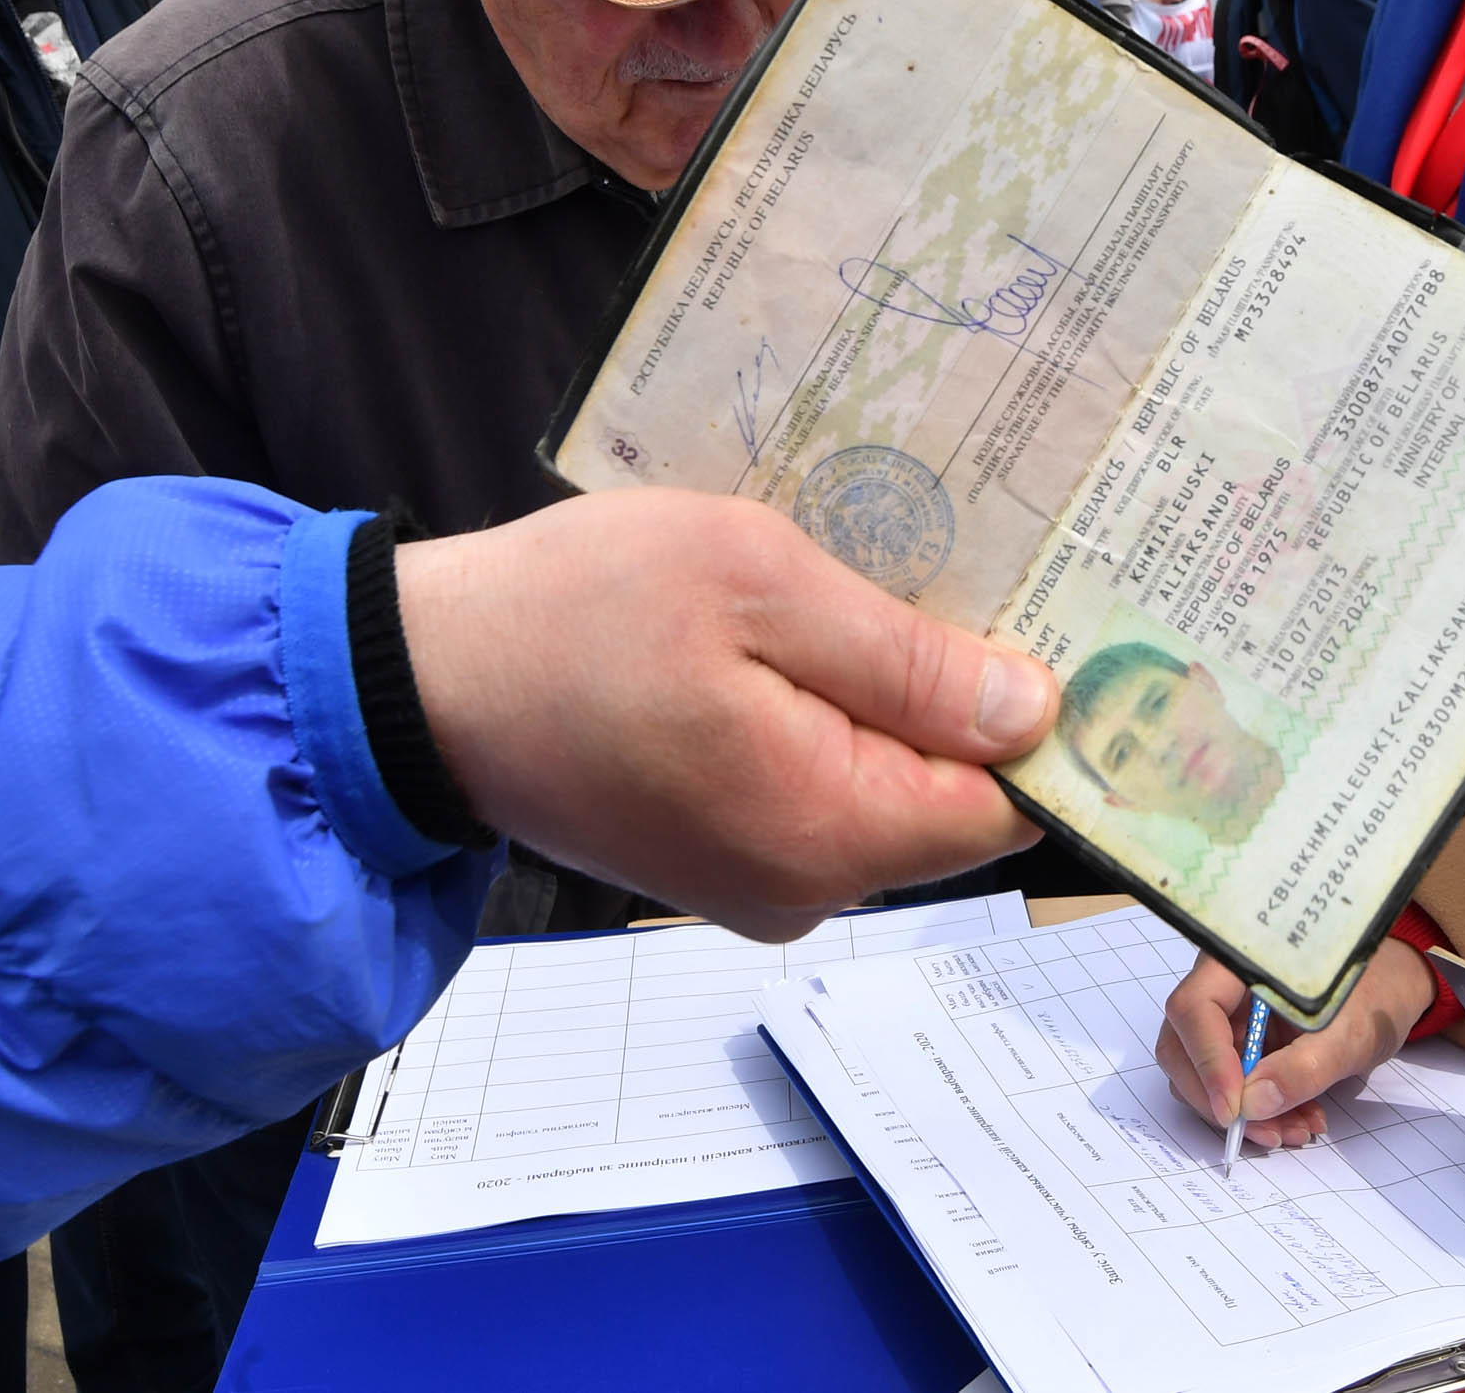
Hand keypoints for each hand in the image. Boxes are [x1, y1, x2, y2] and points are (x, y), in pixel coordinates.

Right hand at [394, 490, 1054, 938]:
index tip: (1046, 622)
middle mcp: (804, 888)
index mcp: (825, 831)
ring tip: (851, 595)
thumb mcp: (758, 585)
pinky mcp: (717, 858)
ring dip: (883, 701)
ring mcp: (756, 883)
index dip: (1037, 719)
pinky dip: (823, 720)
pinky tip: (792, 641)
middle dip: (957, 698)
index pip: (1004, 804)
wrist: (418, 679)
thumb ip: (907, 661)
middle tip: (946, 576)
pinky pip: (817, 791)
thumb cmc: (576, 613)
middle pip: (946, 801)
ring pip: (881, 791)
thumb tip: (1034, 713)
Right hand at [1153, 937, 1435, 1145]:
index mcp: (1240, 959)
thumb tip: (1252, 1105)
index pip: (1195, 1008)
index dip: (1207, 1061)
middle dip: (1219, 1099)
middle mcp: (1222, 986)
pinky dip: (1262, 1110)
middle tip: (1264, 1133)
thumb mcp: (1349, 1034)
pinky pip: (1233, 1084)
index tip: (1234, 1111)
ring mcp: (1229, 1017)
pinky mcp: (1242, 1044)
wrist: (1394, 990)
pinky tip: (1299, 1120)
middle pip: (1185, 1045)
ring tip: (1297, 1130)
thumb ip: (1303, 1067)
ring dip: (1244, 1113)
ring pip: (1205, 1074)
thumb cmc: (1375, 995)